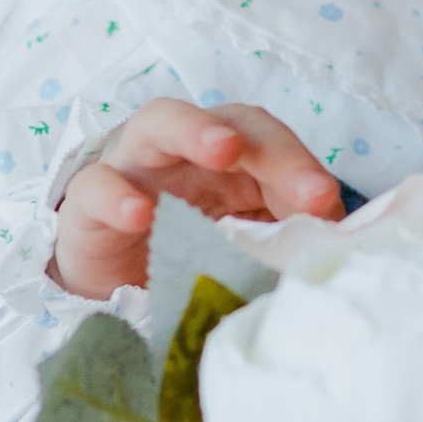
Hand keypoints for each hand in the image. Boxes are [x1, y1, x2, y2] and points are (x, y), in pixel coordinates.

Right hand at [48, 100, 343, 296]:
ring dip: (192, 129)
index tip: (324, 201)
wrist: (114, 298)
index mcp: (234, 162)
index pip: (273, 144)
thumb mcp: (245, 255)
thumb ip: (284, 243)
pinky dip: (118, 196)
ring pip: (157, 123)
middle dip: (267, 146)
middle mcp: (187, 153)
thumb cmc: (187, 261)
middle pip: (229, 123)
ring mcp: (135, 170)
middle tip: (298, 180)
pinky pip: (96, 186)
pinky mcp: (87, 205)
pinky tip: (142, 216)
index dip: (300, 165)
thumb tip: (335, 247)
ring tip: (222, 150)